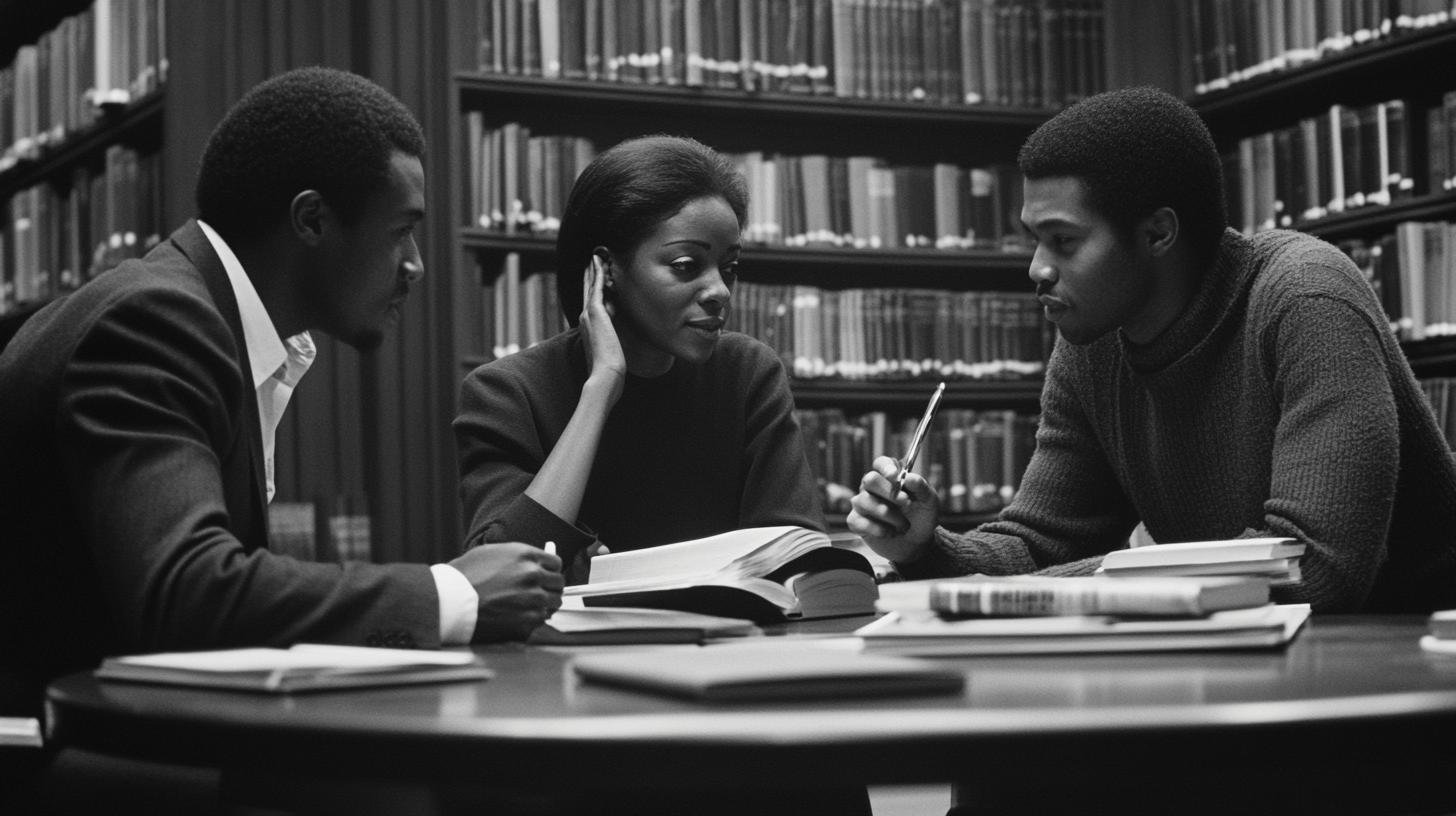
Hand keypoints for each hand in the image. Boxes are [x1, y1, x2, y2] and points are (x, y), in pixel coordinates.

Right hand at [449, 542, 563, 641]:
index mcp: (525, 555)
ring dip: (545, 603)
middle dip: (550, 587)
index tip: (546, 575)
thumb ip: (518, 557)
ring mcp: (533, 598)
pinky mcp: (528, 619)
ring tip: (529, 605)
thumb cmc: (465, 576)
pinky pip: (542, 618)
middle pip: (559, 582)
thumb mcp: (492, 553)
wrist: (452, 601)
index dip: (550, 570)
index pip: (556, 562)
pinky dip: (535, 618)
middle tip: (539, 591)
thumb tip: (535, 563)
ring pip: (554, 602)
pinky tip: (520, 615)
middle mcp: (533, 574)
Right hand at [580, 254, 625, 397]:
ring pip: (591, 286)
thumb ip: (611, 345)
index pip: (591, 305)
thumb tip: (617, 346)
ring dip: (593, 271)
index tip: (594, 280)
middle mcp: (585, 319)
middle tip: (592, 261)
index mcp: (589, 329)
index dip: (592, 291)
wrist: (605, 375)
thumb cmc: (609, 371)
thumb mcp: (610, 354)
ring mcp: (588, 315)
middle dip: (590, 276)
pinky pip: (596, 287)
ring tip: (596, 257)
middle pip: (587, 292)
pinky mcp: (595, 312)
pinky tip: (600, 262)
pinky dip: (598, 274)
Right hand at [845, 455, 938, 563]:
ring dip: (889, 515)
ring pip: (864, 501)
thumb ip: (921, 487)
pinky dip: (877, 529)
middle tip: (906, 503)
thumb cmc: (921, 517)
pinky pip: (857, 520)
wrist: (917, 544)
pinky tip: (890, 533)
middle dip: (889, 492)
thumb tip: (909, 478)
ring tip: (904, 526)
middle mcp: (873, 488)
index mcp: (890, 477)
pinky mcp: (856, 521)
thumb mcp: (929, 501)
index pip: (881, 463)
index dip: (886, 468)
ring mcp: (863, 504)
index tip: (895, 476)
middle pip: (870, 479)